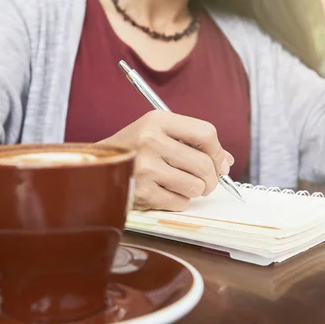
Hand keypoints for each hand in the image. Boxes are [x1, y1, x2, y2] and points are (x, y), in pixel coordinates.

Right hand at [100, 111, 233, 211]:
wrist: (97, 167)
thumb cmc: (134, 149)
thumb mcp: (158, 132)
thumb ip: (193, 142)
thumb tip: (227, 162)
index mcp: (157, 120)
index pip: (206, 132)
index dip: (218, 151)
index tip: (219, 162)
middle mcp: (151, 141)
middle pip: (204, 164)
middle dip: (211, 178)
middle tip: (205, 181)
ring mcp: (145, 168)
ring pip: (195, 186)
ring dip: (193, 190)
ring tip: (180, 185)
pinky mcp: (142, 192)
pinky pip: (180, 202)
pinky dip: (177, 201)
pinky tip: (163, 193)